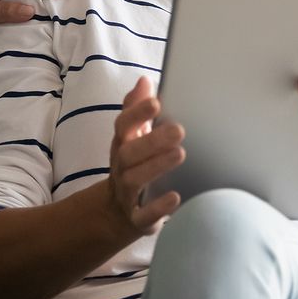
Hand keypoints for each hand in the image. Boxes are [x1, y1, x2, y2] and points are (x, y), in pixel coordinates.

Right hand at [102, 76, 183, 235]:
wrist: (117, 212)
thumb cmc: (134, 165)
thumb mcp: (133, 137)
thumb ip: (137, 109)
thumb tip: (144, 80)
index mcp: (122, 144)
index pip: (123, 125)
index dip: (136, 113)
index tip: (156, 101)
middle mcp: (121, 167)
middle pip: (128, 153)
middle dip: (151, 140)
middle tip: (178, 129)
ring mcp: (127, 193)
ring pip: (135, 180)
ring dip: (156, 167)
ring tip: (180, 154)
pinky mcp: (137, 218)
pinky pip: (144, 215)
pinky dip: (158, 208)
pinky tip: (176, 197)